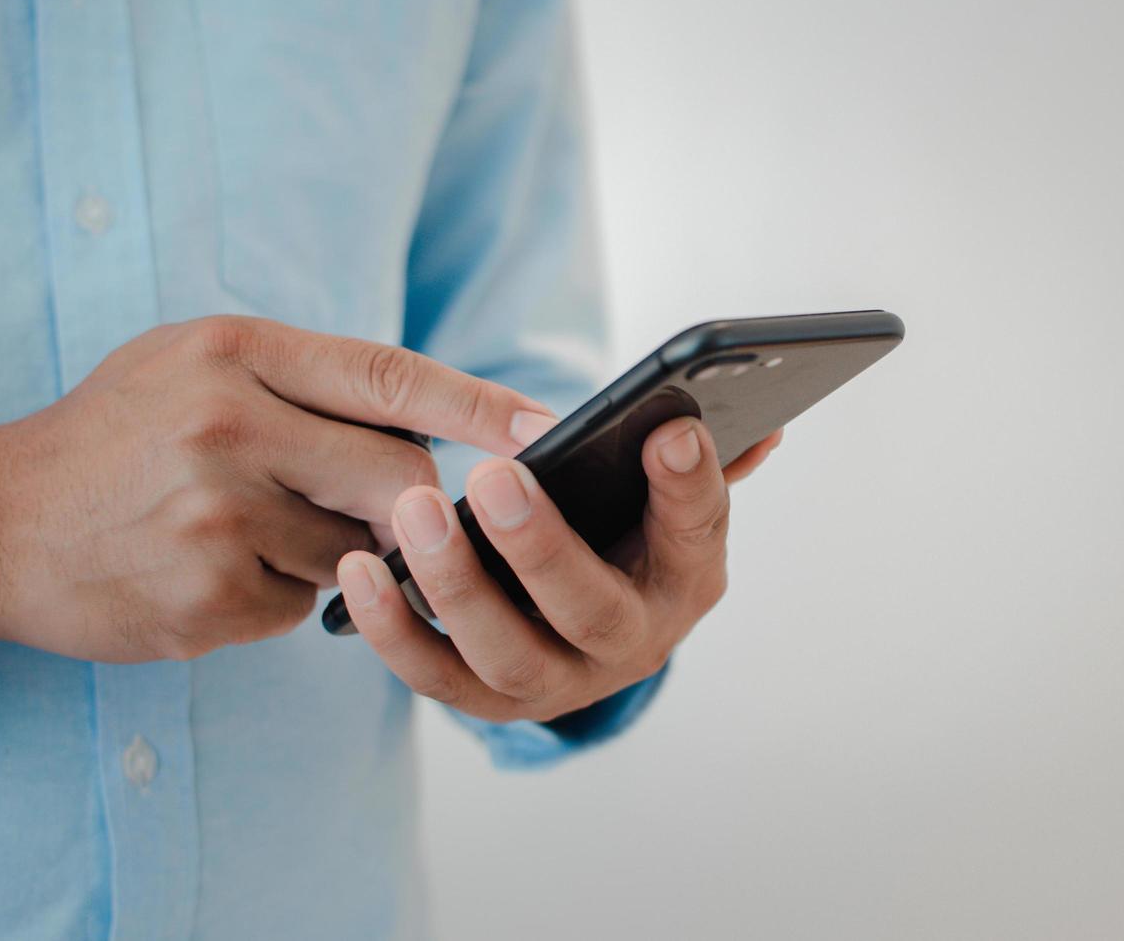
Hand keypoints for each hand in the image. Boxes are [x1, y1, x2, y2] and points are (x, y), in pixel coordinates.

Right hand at [0, 316, 553, 661]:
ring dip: (336, 548)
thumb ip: (306, 380)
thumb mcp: (196, 364)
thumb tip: (426, 422)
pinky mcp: (214, 597)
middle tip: (368, 500)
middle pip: (402, 475)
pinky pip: (306, 603)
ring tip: (250, 525)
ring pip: (360, 548)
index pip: (391, 374)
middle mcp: (233, 426)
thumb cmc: (116, 434)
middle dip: (410, 498)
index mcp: (235, 353)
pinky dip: (285, 593)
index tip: (549, 426)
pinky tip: (219, 568)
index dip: (481, 403)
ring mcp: (222, 517)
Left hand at [335, 420, 782, 721]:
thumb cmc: (626, 537)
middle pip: (590, 609)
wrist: (582, 624)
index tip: (669, 430)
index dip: (688, 486)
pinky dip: (394, 628)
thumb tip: (765, 423)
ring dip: (455, 586)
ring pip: (506, 654)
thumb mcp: (668, 501)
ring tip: (413, 511)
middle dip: (541, 546)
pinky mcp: (490, 700)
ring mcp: (559, 682)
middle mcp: (632, 643)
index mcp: (688, 578)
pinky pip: (436, 676)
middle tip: (494, 475)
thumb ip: (696, 463)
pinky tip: (358, 570)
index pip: (698, 531)